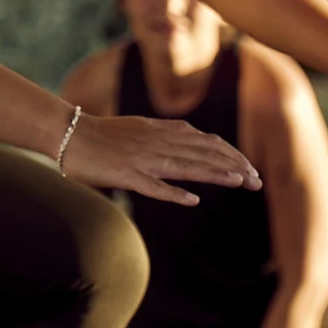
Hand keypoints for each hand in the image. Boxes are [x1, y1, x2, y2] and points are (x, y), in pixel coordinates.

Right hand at [59, 113, 262, 205]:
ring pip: (186, 166)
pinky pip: (152, 185)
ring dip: (215, 173)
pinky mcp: (126, 175)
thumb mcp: (143, 127)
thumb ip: (169, 132)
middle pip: (204, 154)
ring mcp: (143, 160)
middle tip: (257, 182)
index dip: (232, 156)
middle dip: (234, 166)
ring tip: (240, 182)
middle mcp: (159, 144)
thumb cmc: (104, 134)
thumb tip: (194, 135)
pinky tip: (192, 200)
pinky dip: (173, 192)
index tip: (250, 170)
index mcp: (164, 132)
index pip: (207, 143)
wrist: (70, 133)